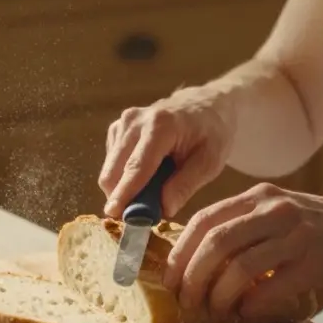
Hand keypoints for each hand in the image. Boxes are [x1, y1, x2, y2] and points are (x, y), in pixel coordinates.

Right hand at [99, 88, 235, 218]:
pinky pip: (112, 164)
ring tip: (155, 190)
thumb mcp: (210, 161)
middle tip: (144, 216)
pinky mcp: (117, 129)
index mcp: (160, 126)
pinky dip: (125, 177)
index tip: (114, 214)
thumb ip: (186, 185)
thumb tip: (163, 210)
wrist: (205, 107)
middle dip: (124, 197)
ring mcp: (123, 123)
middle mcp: (134, 121)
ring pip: (110, 170)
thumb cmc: (211, 134)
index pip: (137, 167)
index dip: (124, 193)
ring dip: (125, 188)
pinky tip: (148, 175)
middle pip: (115, 170)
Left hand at [164, 183, 322, 320]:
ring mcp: (296, 235)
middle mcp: (275, 210)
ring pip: (239, 268)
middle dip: (192, 277)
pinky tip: (248, 311)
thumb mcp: (281, 210)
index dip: (180, 252)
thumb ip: (246, 223)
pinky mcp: (315, 263)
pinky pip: (270, 289)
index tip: (170, 278)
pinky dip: (251, 305)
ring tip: (216, 309)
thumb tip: (197, 255)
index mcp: (260, 196)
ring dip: (219, 296)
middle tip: (186, 300)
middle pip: (214, 243)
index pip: (204, 219)